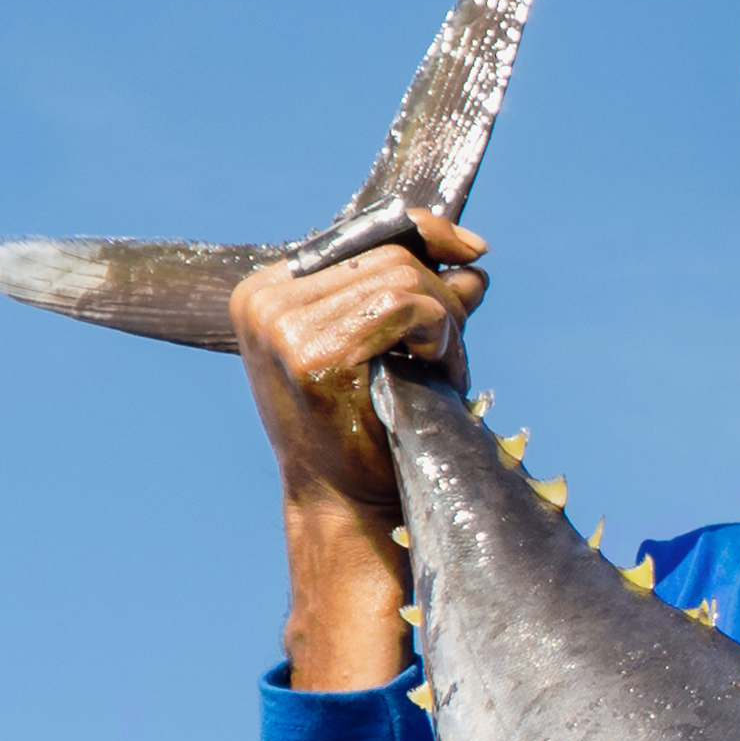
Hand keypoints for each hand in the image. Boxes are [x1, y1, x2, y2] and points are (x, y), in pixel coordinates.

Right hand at [230, 217, 487, 690]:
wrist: (348, 508)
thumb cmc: (370, 431)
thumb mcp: (387, 348)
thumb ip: (418, 297)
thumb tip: (472, 261)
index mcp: (267, 292)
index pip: (359, 234)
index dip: (423, 233)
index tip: (474, 250)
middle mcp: (264, 301)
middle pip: (388, 255)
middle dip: (440, 297)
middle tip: (446, 353)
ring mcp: (282, 326)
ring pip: (404, 278)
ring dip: (443, 322)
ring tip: (436, 368)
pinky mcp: (312, 355)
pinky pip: (406, 306)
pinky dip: (437, 334)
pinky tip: (429, 370)